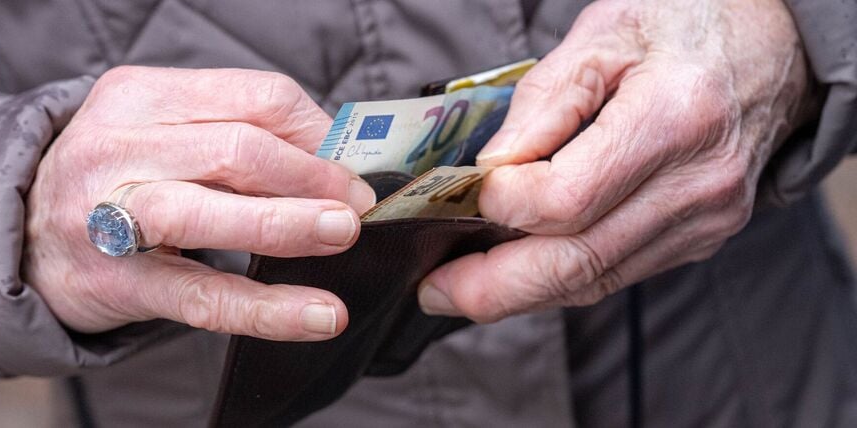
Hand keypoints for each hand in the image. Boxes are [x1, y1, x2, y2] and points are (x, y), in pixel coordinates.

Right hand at [23, 66, 376, 339]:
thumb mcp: (158, 132)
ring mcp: (107, 215)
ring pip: (209, 212)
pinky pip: (201, 295)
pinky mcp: (115, 281)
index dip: (316, 133)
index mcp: (137, 96)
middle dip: (312, 176)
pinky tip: (316, 314)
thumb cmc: (113, 180)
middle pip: (236, 150)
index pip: (253, 98)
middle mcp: (114, 147)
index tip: (350, 165)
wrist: (18, 238)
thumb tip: (332, 159)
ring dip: (289, 223)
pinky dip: (267, 308)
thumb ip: (232, 133)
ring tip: (342, 235)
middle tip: (357, 205)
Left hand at [418, 0, 815, 320]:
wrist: (769, 49)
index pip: (567, 201)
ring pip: (593, 281)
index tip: (465, 192)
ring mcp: (704, 221)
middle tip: (433, 288)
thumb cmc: (681, 27)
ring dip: (518, 293)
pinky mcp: (699, 239)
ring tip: (458, 288)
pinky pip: (615, 273)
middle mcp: (696, 185)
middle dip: (492, 287)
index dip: (504, 206)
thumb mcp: (604, 34)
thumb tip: (492, 170)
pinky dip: (558, 279)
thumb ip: (543, 102)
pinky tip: (516, 272)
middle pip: (577, 263)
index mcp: (673, 119)